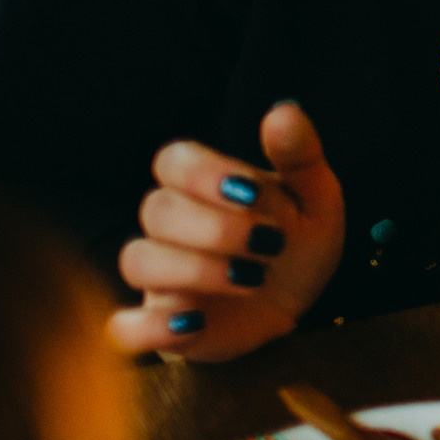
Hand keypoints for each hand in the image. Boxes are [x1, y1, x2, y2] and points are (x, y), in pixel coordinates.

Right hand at [107, 102, 344, 361]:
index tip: (254, 194)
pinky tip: (195, 323)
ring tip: (252, 278)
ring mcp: (161, 276)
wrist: (299, 302)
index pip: (174, 160)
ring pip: (137, 260)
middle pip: (157, 209)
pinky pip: (123, 328)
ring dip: (193, 269)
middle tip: (271, 243)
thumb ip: (300, 156)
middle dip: (214, 226)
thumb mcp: (316, 197)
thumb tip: (284, 112)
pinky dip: (149, 328)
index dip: (206, 173)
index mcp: (204, 186)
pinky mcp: (159, 324)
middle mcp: (173, 227)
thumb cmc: (299, 239)